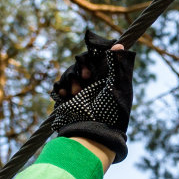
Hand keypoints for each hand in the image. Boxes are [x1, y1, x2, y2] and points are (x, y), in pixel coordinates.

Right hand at [52, 31, 134, 162]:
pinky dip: (60, 87)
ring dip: (71, 79)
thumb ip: (118, 64)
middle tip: (86, 77)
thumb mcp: (117, 86)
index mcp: (108, 79)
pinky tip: (64, 93)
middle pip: (81, 63)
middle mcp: (94, 84)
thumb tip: (119, 44)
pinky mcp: (66, 98)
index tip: (92, 61)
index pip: (98, 58)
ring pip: (70, 72)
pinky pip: (59, 85)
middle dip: (81, 68)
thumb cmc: (110, 112)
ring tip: (75, 92)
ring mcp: (79, 91)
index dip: (93, 56)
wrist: (90, 134)